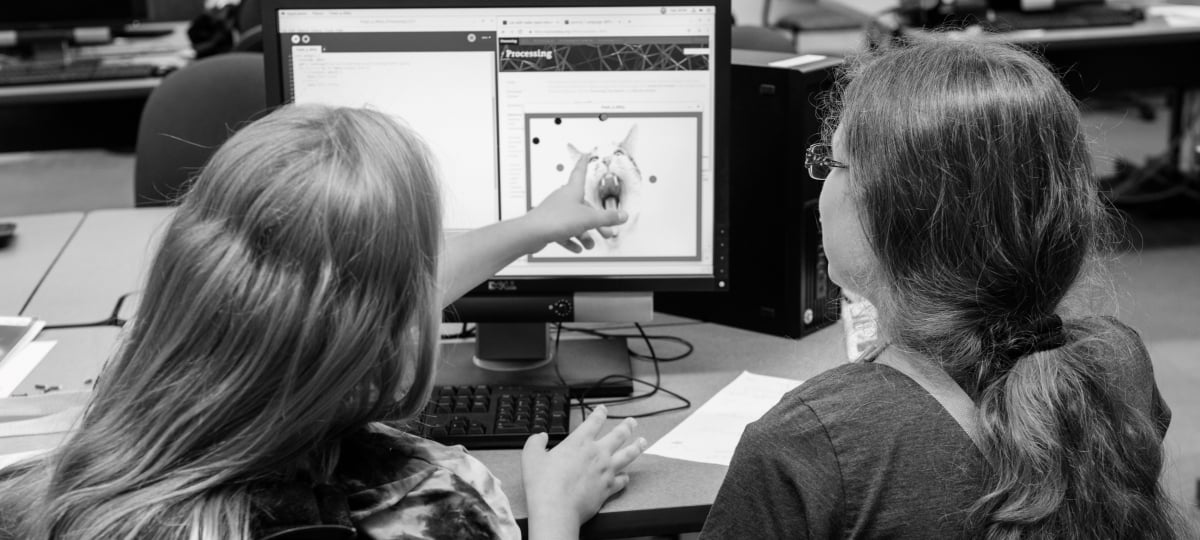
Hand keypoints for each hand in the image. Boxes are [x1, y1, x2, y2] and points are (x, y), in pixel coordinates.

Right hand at [521, 405, 645, 538]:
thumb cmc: (544, 484)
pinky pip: (622, 481)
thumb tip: (541, 437)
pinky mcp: (608, 488)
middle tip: (632, 422)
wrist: (557, 508)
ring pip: (628, 455)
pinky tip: (626, 477)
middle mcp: (597, 453)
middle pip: (619, 435)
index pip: (594, 421)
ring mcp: (606, 471)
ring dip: (637, 447)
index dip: (600, 413)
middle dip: (627, 426)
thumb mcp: (531, 457)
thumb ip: (536, 443)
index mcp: (579, 442)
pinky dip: (625, 478)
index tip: (603, 409)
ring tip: (643, 442)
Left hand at [523, 153, 627, 252]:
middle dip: (596, 222)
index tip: (586, 155)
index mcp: (572, 191)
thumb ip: (608, 218)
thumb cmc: (556, 220)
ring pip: (574, 221)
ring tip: (590, 245)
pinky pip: (563, 232)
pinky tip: (577, 248)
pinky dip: (571, 240)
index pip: (580, 172)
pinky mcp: (549, 225)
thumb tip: (623, 215)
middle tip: (606, 232)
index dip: (584, 163)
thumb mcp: (589, 219)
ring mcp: (555, 211)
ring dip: (584, 235)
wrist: (532, 233)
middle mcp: (563, 199)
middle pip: (584, 207)